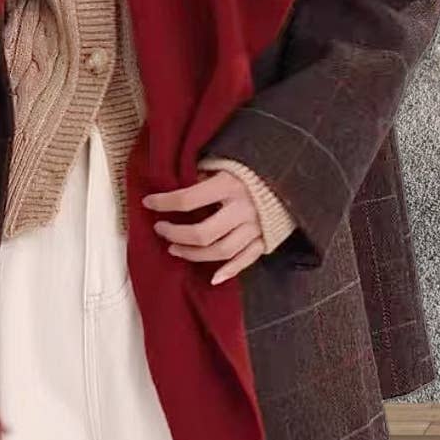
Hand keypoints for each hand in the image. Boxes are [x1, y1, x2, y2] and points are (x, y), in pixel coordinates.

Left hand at [142, 169, 266, 284]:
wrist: (292, 172)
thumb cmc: (251, 166)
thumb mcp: (225, 162)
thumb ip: (203, 174)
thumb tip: (176, 185)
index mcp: (229, 184)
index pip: (188, 199)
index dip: (164, 202)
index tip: (148, 202)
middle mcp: (242, 209)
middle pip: (202, 233)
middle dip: (176, 234)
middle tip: (160, 229)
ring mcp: (255, 227)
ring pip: (220, 252)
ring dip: (194, 254)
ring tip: (174, 248)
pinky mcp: (266, 239)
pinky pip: (245, 260)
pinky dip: (229, 271)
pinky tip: (212, 277)